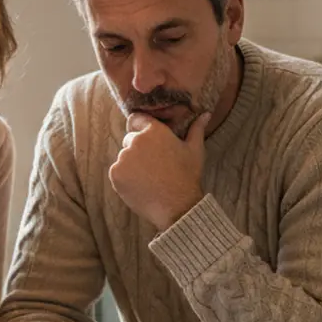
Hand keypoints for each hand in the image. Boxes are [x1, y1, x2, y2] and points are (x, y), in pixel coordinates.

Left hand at [109, 112, 210, 230]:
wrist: (177, 206)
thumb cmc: (187, 177)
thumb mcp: (195, 150)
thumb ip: (196, 129)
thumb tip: (206, 114)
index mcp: (154, 131)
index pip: (136, 119)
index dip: (140, 128)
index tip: (148, 140)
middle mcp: (136, 140)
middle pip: (129, 139)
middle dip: (138, 148)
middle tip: (153, 165)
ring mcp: (124, 157)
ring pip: (123, 156)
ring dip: (131, 164)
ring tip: (149, 177)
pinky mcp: (116, 173)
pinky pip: (117, 171)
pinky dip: (125, 177)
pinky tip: (141, 185)